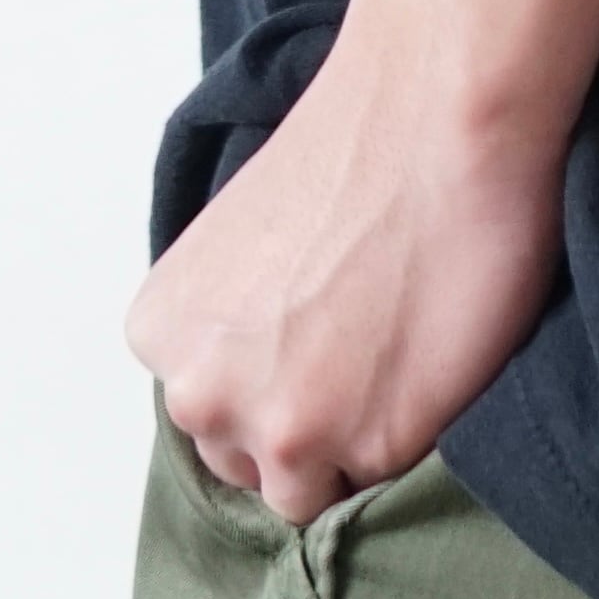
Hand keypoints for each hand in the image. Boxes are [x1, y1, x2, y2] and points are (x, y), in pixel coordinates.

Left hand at [122, 29, 567, 523]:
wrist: (438, 109)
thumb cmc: (357, 149)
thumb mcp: (240, 247)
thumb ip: (232, 327)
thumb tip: (263, 377)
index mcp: (160, 335)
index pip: (209, 411)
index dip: (275, 382)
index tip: (326, 339)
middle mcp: (200, 396)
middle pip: (249, 458)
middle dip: (305, 420)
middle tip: (371, 346)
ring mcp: (283, 431)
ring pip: (313, 490)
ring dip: (356, 442)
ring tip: (406, 356)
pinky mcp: (371, 448)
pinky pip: (391, 479)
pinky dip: (418, 435)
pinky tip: (438, 357)